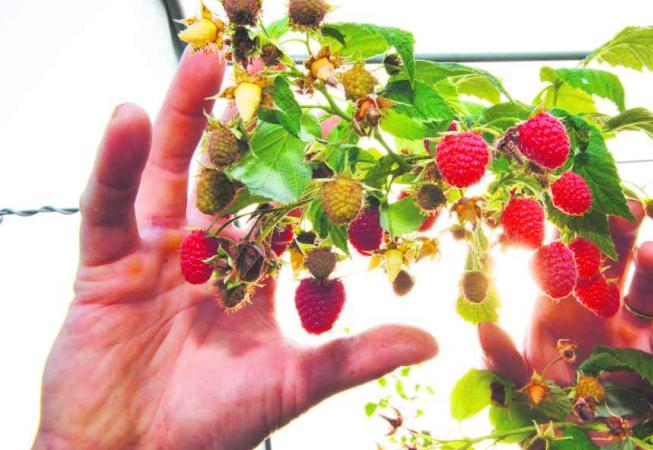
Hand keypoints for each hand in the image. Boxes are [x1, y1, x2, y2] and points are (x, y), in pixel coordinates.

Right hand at [33, 49, 436, 449]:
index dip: (306, 166)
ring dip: (183, 118)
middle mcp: (205, 255)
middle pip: (226, 176)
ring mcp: (154, 254)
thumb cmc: (213, 428)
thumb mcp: (292, 384)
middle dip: (244, 125)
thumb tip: (429, 341)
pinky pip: (107, 206)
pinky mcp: (105, 264)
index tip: (334, 121)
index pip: (283, 207)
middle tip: (269, 70)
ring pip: (169, 174)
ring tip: (205, 64)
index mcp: (252, 276)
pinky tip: (130, 118)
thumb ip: (355, 357)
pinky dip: (116, 164)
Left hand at [479, 200, 652, 398]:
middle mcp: (601, 304)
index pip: (565, 254)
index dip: (567, 228)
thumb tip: (485, 331)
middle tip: (623, 207)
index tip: (568, 198)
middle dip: (619, 231)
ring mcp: (632, 330)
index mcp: (561, 297)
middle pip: (613, 259)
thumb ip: (502, 360)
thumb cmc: (542, 399)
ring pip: (647, 292)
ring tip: (652, 253)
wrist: (577, 437)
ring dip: (652, 269)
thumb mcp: (516, 381)